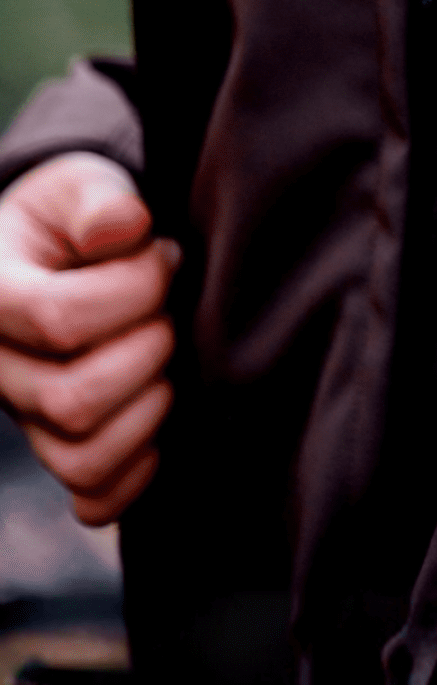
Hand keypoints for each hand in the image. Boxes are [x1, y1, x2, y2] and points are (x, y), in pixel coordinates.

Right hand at [0, 153, 178, 525]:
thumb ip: (101, 201)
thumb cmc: (79, 217)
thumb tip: (126, 227)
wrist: (71, 253)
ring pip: (84, 458)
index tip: (163, 255)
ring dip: (150, 408)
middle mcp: (0, 369)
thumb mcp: (82, 186)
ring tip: (169, 353)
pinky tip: (163, 418)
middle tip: (171, 309)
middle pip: (72, 400)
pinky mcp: (63, 449)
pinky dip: (138, 473)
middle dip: (148, 348)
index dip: (132, 289)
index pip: (58, 318)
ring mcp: (29, 418)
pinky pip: (94, 498)